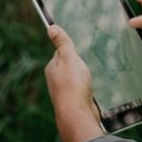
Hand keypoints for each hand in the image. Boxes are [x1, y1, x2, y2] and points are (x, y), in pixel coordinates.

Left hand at [44, 26, 104, 141]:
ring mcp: (63, 92)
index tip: (78, 51)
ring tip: (88, 79)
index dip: (70, 51)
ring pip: (74, 79)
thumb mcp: (69, 58)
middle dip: (77, 65)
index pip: (60, 53)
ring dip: (82, 78)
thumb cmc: (73, 85)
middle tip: (86, 65)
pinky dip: (85, 89)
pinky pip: (80, 90)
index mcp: (51, 68)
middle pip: (67, 66)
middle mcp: (54, 80)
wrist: (77, 114)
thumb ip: (62, 43)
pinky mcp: (73, 102)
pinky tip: (90, 91)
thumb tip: (51, 27)